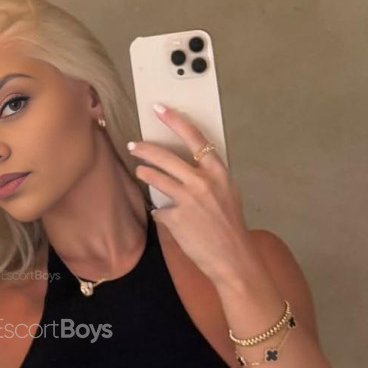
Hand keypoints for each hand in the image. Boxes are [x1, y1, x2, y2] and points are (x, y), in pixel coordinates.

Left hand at [128, 104, 254, 285]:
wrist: (233, 258)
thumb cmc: (230, 227)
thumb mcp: (227, 194)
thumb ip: (209, 178)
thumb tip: (189, 167)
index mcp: (219, 172)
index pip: (195, 138)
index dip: (176, 121)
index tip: (160, 109)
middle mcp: (203, 181)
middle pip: (166, 156)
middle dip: (146, 148)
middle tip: (134, 145)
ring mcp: (188, 199)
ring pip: (157, 178)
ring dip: (145, 173)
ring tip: (140, 172)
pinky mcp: (176, 218)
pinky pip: (160, 209)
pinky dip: (162, 213)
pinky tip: (168, 219)